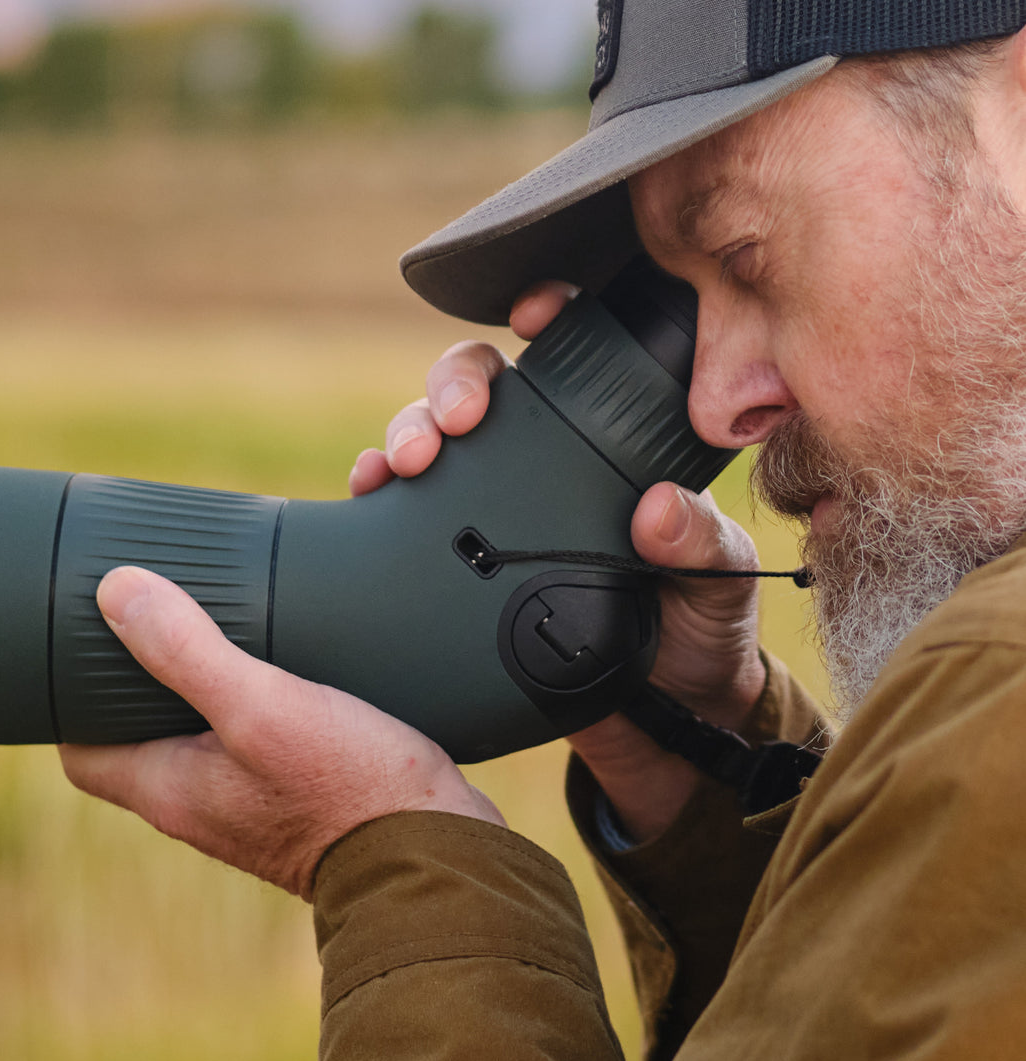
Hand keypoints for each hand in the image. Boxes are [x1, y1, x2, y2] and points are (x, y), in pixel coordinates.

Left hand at [60, 566, 502, 899]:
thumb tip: (116, 590)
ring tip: (228, 628)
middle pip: (144, 739)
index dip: (73, 701)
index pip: (84, 753)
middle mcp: (204, 803)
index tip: (88, 644)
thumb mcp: (262, 706)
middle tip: (164, 616)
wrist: (439, 853)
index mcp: (171, 790)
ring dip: (207, 689)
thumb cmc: (350, 791)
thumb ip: (188, 652)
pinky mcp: (303, 796)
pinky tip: (294, 666)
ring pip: (206, 738)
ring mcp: (254, 804)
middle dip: (143, 682)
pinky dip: (260, 704)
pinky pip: (259, 744)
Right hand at [350, 282, 765, 842]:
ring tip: (404, 462)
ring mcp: (491, 514)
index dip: (546, 315)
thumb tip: (658, 510)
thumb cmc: (699, 636)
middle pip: (481, 390)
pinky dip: (377, 494)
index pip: (572, 362)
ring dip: (404, 433)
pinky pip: (403, 516)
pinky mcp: (454, 568)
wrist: (659, 723)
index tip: (533, 313)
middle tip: (454, 423)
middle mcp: (540, 467)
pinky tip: (366, 495)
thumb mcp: (718, 584)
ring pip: (431, 441)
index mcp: (607, 450)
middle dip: (454, 386)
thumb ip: (701, 547)